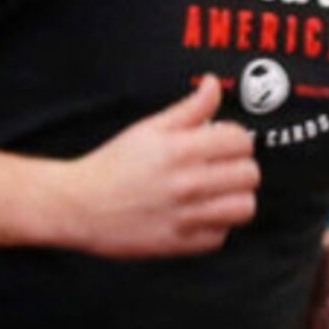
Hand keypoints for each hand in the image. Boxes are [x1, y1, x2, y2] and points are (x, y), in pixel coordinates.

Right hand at [64, 74, 261, 257]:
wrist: (78, 205)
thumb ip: (189, 108)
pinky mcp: (180, 243)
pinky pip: (221, 236)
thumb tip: (214, 84)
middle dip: (239, 167)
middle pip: (249, 174)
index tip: (222, 144)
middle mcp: (186, 183)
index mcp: (180, 150)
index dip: (235, 139)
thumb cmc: (113, 165)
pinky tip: (199, 215)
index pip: (241, 141)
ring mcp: (185, 216)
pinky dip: (215, 226)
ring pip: (244, 207)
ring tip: (218, 193)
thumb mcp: (149, 129)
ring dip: (235, 199)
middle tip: (221, 168)